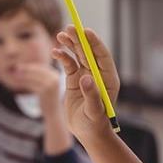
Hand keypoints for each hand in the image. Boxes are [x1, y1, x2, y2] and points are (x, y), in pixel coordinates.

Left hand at [13, 62, 61, 105]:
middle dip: (26, 68)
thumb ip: (41, 78)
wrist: (54, 114)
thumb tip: (28, 68)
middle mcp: (54, 79)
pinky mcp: (44, 91)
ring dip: (23, 75)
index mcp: (55, 76)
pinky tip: (17, 82)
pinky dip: (24, 83)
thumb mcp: (46, 86)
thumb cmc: (48, 100)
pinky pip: (31, 85)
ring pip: (33, 77)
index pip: (41, 68)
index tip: (22, 65)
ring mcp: (50, 85)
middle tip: (16, 67)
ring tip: (15, 74)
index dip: (31, 66)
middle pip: (37, 71)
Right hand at [53, 25, 119, 142]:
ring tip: (60, 35)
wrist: (88, 134)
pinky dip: (62, 57)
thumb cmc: (96, 125)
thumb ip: (91, 95)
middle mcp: (97, 74)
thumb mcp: (95, 111)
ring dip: (69, 44)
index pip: (102, 56)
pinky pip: (68, 64)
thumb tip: (85, 78)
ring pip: (77, 55)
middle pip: (88, 52)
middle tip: (69, 28)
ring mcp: (85, 75)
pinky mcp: (74, 80)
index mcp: (108, 79)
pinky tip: (55, 52)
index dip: (94, 42)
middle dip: (79, 39)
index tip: (85, 31)